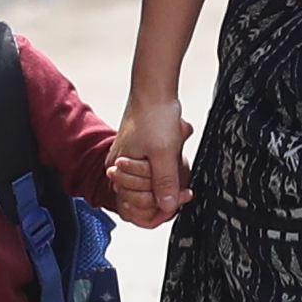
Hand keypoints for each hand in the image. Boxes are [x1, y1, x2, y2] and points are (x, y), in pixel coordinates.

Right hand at [110, 97, 189, 225]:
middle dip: (163, 196)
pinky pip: (150, 177)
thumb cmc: (154, 116)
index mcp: (119, 172)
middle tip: (183, 186)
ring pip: (147, 191)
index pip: (135, 210)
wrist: (154, 91)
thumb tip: (167, 207)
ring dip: (164, 184)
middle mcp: (119, 170)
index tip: (180, 198)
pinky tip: (174, 163)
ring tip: (176, 166)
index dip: (160, 209)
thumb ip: (165, 183)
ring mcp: (127, 164)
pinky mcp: (137, 157)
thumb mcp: (164, 153)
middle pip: (141, 203)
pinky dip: (164, 175)